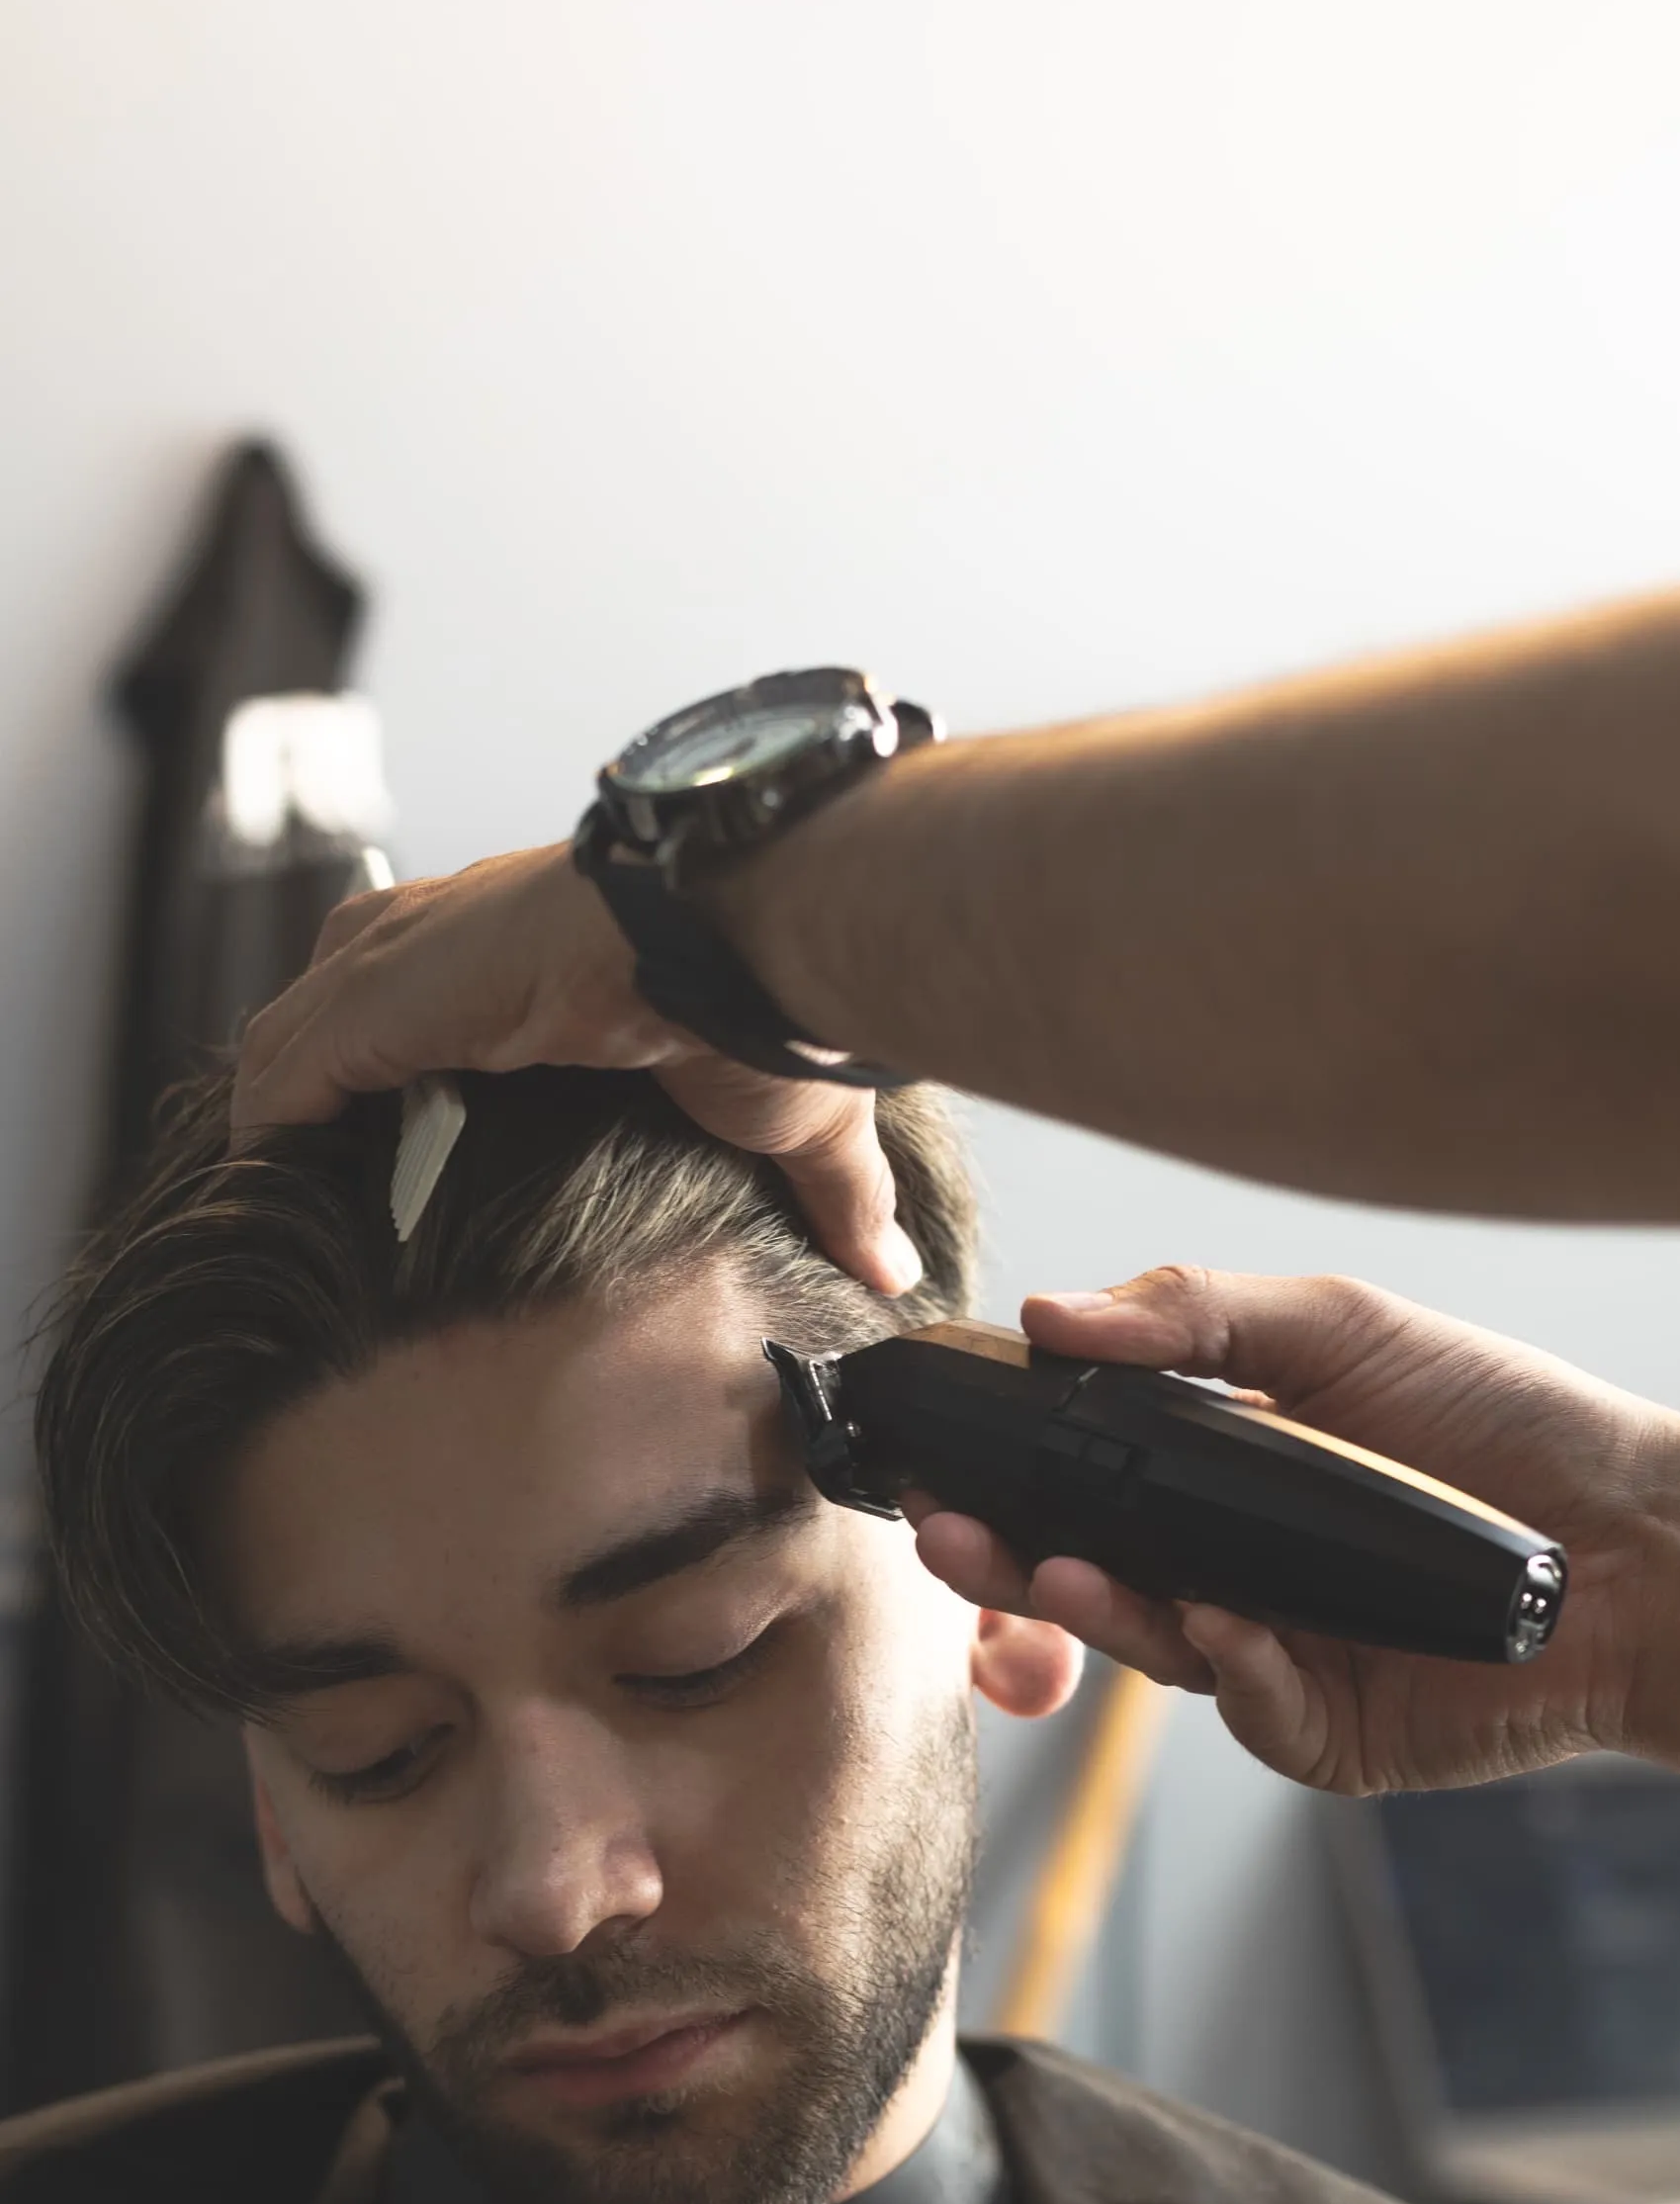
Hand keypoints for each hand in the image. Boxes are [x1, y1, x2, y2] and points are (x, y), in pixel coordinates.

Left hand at [229, 844, 922, 1296]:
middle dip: (316, 1094)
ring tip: (273, 1208)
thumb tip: (891, 1269)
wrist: (758, 940)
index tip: (391, 1162)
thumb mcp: (785, 1118)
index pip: (419, 1003)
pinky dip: (266, 1127)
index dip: (390, 1077)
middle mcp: (455, 934)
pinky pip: (285, 1067)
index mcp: (534, 952)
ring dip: (280, 1120)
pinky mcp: (386, 988)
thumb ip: (832, 1194)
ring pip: (296, 1039)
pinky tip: (263, 1187)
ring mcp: (412, 954)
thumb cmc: (772, 1001)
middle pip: (335, 1009)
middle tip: (314, 1191)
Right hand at [909, 1265, 1679, 1805]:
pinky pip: (1251, 1708)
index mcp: (1216, 1473)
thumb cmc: (1502, 1420)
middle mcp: (1227, 1565)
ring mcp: (1271, 1653)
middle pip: (1086, 1573)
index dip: (1004, 1474)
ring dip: (1098, 1611)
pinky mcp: (1325, 1731)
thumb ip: (1192, 1315)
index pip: (1078, 1478)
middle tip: (946, 1530)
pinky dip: (1235, 1667)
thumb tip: (1048, 1313)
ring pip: (1151, 1643)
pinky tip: (1226, 1624)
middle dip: (1005, 1559)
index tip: (938, 1456)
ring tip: (1062, 1570)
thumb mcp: (1341, 1330)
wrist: (1639, 1538)